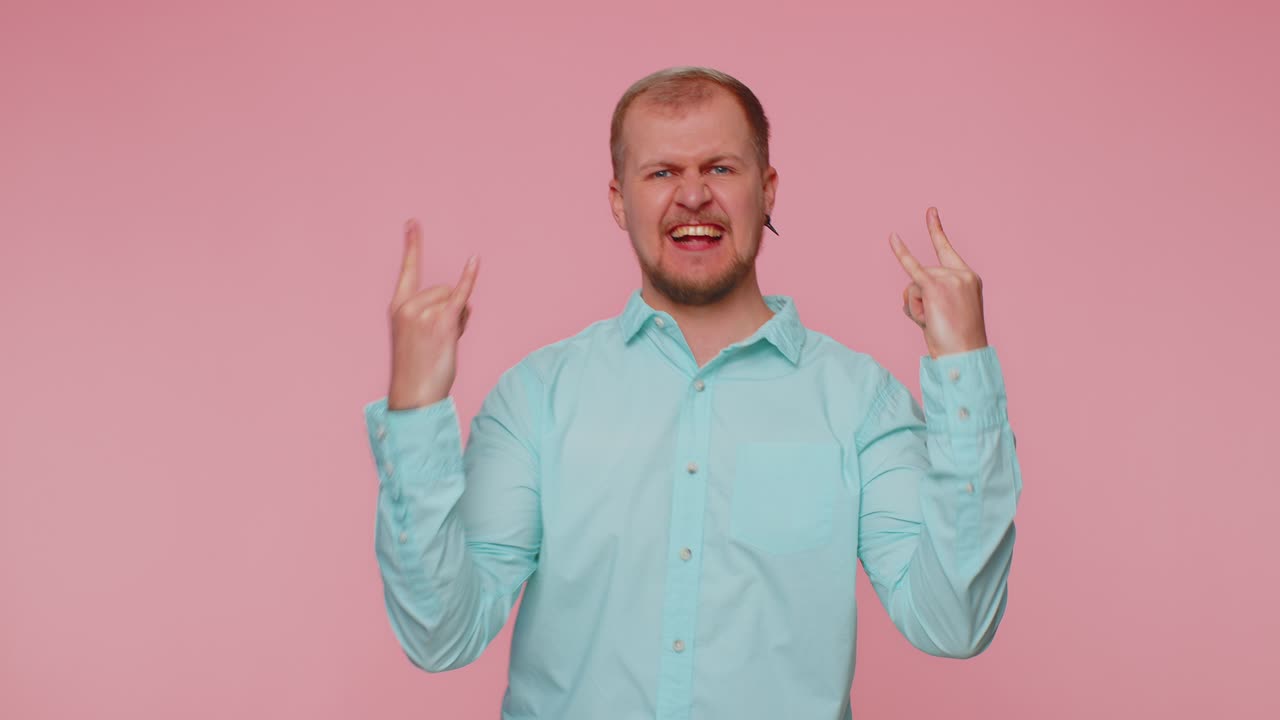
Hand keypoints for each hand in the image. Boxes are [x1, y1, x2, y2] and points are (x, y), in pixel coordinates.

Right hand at [386, 218, 478, 409]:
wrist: (415, 396)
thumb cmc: (419, 370)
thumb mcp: (419, 336)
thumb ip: (439, 313)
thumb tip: (466, 302)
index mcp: (398, 307)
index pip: (407, 270)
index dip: (412, 245)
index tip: (413, 223)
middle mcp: (409, 306)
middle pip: (445, 290)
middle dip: (451, 310)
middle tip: (438, 340)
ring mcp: (424, 313)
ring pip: (456, 300)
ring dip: (459, 319)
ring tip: (444, 344)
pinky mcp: (441, 323)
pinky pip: (460, 296)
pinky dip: (469, 279)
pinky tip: (475, 261)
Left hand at [890, 207, 987, 358]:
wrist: (964, 355)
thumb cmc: (956, 341)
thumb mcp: (947, 312)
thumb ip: (930, 294)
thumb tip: (909, 291)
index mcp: (969, 278)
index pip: (946, 250)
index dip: (936, 231)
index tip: (930, 211)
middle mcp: (961, 274)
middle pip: (921, 276)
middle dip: (919, 300)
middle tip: (936, 322)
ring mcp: (949, 278)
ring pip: (913, 284)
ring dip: (915, 307)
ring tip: (932, 323)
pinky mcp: (935, 287)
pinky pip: (912, 268)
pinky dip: (901, 253)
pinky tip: (892, 237)